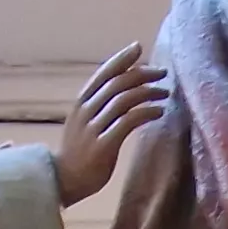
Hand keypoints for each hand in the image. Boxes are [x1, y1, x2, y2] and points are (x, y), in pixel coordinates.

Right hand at [57, 42, 171, 205]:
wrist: (63, 181)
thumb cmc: (79, 152)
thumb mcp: (84, 122)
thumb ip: (99, 105)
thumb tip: (124, 87)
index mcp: (80, 103)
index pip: (103, 73)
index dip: (121, 59)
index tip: (138, 47)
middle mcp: (85, 111)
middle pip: (117, 83)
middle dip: (142, 74)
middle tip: (162, 73)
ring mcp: (93, 128)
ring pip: (124, 99)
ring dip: (148, 92)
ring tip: (164, 93)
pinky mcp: (103, 145)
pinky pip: (128, 121)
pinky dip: (146, 112)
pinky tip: (159, 112)